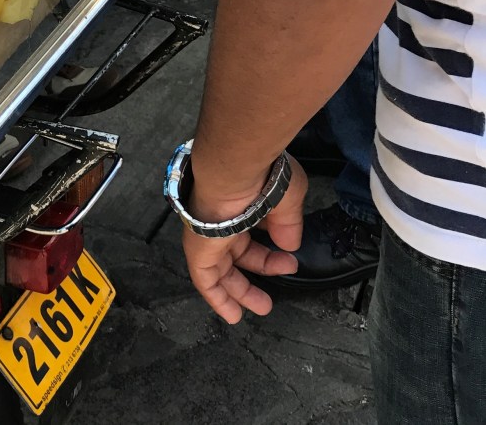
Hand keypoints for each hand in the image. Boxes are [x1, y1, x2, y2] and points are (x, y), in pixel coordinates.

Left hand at [181, 156, 307, 323]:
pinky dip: (217, 297)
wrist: (234, 170)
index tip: (289, 259)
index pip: (252, 230)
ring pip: (220, 269)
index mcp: (241, 204)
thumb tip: (289, 244)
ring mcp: (207, 234)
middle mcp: (221, 219)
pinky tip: (232, 314)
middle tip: (274, 287)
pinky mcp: (197, 249)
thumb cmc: (262, 176)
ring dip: (240, 291)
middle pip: (236, 252)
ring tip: (262, 307)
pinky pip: (205, 279)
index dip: (270, 248)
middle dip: (258, 270)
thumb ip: (288, 224)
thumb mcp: (287, 200)